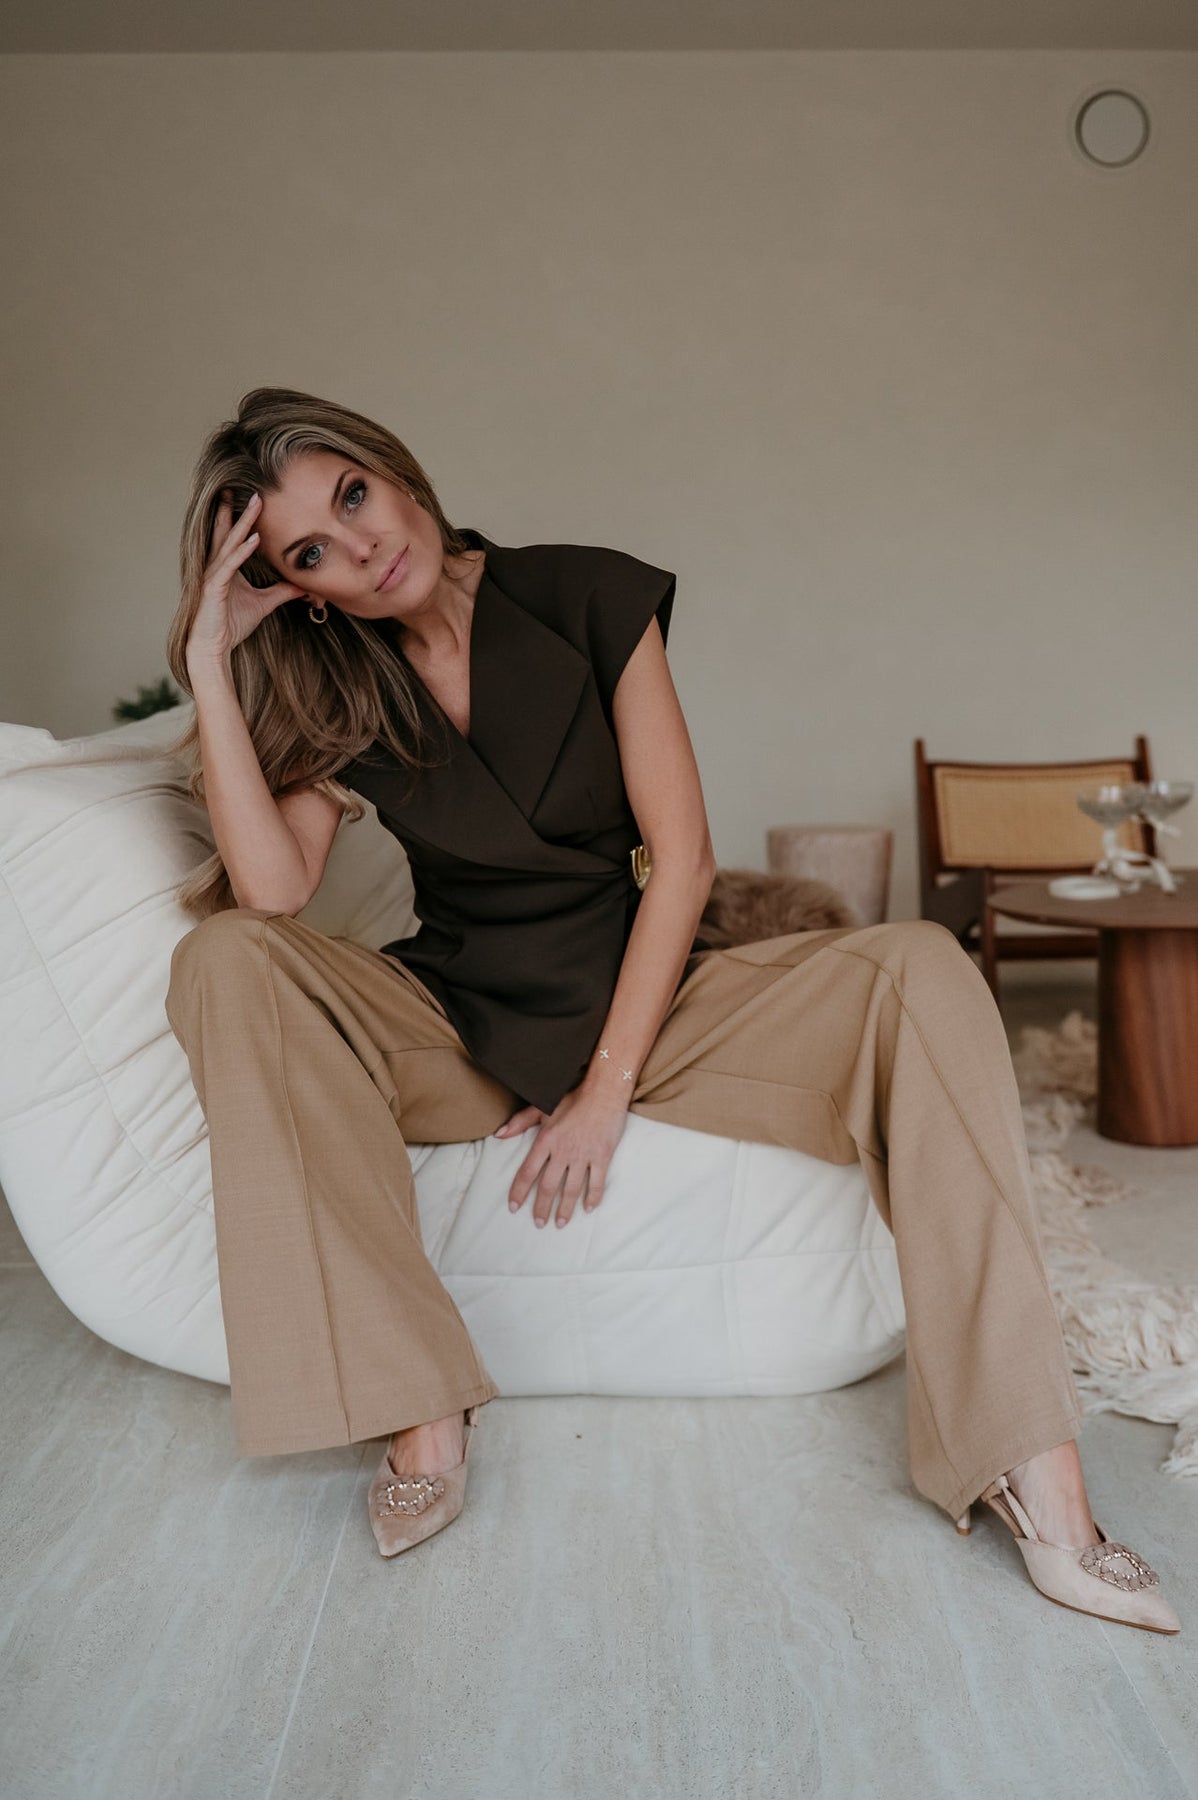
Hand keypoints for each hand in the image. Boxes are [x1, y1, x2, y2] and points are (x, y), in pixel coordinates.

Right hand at [186, 489, 307, 669]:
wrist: (213, 648)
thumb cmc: (231, 625)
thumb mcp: (264, 604)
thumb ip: (282, 592)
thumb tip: (303, 586)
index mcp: (225, 567)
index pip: (234, 537)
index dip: (244, 518)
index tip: (256, 499)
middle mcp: (216, 566)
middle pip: (229, 532)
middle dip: (240, 510)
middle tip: (253, 488)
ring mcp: (213, 575)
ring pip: (230, 542)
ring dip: (244, 522)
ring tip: (256, 503)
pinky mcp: (213, 587)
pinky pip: (230, 565)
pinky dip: (242, 551)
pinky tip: (255, 539)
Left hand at [498, 1082, 630, 1228]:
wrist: (604, 1092)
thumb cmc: (572, 1098)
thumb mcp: (542, 1107)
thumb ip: (520, 1122)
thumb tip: (499, 1134)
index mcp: (546, 1140)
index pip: (527, 1172)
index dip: (519, 1191)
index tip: (514, 1207)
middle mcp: (563, 1151)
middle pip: (548, 1186)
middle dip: (541, 1208)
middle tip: (538, 1223)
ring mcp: (583, 1155)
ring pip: (572, 1189)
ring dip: (565, 1209)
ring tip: (559, 1224)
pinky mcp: (602, 1156)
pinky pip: (597, 1182)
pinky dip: (593, 1198)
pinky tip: (588, 1209)